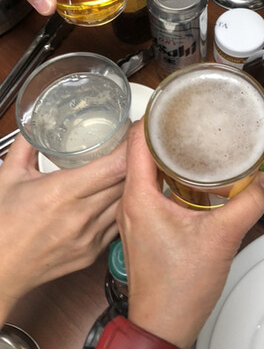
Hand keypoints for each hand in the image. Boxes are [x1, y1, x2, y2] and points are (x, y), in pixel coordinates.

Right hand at [0, 135, 125, 323]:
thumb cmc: (2, 224)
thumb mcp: (9, 176)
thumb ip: (26, 144)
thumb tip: (36, 120)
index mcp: (62, 192)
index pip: (114, 167)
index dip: (131, 147)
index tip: (135, 132)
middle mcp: (81, 216)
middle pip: (128, 183)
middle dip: (138, 161)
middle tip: (141, 145)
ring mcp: (90, 237)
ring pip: (128, 203)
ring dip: (135, 185)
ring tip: (138, 168)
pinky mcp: (93, 253)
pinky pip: (119, 224)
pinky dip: (125, 208)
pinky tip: (125, 196)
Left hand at [117, 120, 263, 348]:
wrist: (164, 324)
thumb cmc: (178, 289)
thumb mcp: (221, 238)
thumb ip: (247, 203)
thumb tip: (261, 180)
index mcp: (139, 196)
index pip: (136, 140)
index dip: (154, 116)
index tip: (174, 103)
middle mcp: (132, 201)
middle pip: (140, 150)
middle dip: (166, 131)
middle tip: (191, 118)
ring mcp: (136, 214)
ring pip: (147, 169)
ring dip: (168, 154)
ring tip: (194, 140)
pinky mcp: (145, 225)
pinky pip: (153, 187)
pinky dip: (171, 175)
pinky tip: (194, 177)